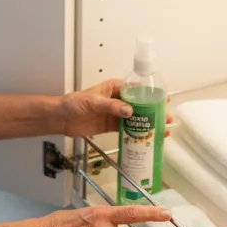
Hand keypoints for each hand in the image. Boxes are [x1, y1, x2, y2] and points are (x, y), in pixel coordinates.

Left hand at [58, 79, 174, 138]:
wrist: (60, 118)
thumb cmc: (73, 103)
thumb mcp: (93, 102)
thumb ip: (111, 106)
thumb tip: (130, 111)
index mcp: (113, 88)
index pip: (136, 88)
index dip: (150, 94)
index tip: (162, 99)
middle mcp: (116, 100)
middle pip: (139, 104)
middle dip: (153, 111)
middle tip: (166, 118)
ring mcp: (114, 113)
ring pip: (135, 118)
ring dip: (147, 123)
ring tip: (161, 130)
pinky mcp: (110, 125)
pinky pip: (126, 129)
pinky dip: (136, 133)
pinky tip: (145, 138)